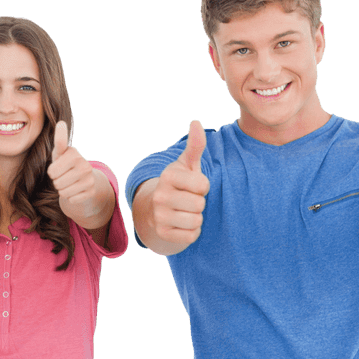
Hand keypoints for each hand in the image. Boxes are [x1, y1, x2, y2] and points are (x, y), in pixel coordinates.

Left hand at [47, 121, 106, 221]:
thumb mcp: (60, 153)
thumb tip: (61, 122)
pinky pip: (71, 199)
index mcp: (74, 153)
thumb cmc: (66, 164)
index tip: (59, 168)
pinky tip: (76, 190)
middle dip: (56, 181)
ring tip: (69, 182)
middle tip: (64, 176)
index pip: (52, 170)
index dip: (52, 172)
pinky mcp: (91, 191)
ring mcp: (89, 178)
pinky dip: (70, 197)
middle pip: (56, 182)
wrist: (84, 179)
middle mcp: (84, 164)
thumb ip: (59, 139)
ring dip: (62, 190)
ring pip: (63, 191)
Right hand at [151, 120, 209, 245]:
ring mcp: (159, 216)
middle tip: (188, 201)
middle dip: (199, 204)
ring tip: (185, 212)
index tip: (193, 186)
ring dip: (195, 218)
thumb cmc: (179, 184)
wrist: (155, 210)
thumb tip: (196, 123)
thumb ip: (195, 146)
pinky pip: (190, 236)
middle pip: (200, 204)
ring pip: (196, 221)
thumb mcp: (187, 165)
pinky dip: (191, 232)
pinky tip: (181, 224)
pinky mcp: (162, 233)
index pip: (203, 185)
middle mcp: (159, 195)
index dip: (203, 187)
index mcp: (167, 176)